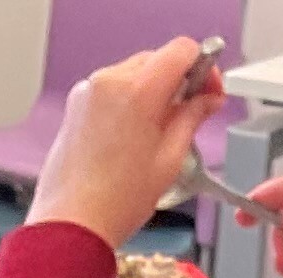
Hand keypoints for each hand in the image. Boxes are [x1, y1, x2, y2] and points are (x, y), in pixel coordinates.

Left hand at [28, 33, 225, 248]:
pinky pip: (112, 88)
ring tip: (161, 132)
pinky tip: (135, 136)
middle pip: (157, 59)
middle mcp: (110, 81)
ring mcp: (90, 90)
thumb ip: (192, 118)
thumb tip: (207, 100)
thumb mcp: (170, 159)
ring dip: (154, 91)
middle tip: (193, 112)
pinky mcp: (77, 103)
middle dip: (179, 81)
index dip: (203, 68)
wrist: (72, 222)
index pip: (181, 50)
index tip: (209, 89)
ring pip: (134, 73)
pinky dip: (130, 101)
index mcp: (138, 91)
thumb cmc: (115, 201)